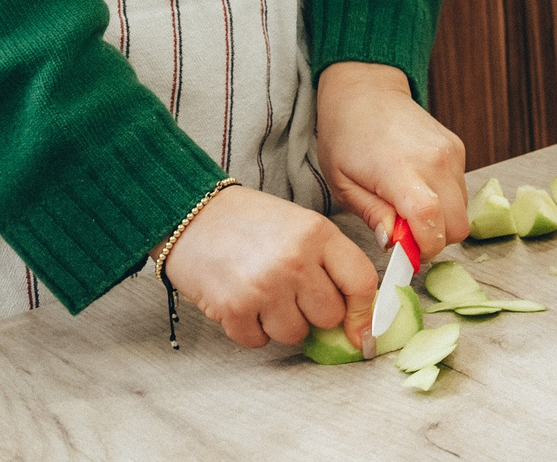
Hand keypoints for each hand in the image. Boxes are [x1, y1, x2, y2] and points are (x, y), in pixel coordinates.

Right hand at [161, 183, 376, 349]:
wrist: (192, 215)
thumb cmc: (251, 222)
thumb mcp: (302, 226)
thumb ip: (329, 262)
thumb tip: (354, 314)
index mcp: (319, 233)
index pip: (361, 282)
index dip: (364, 311)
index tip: (360, 329)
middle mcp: (296, 261)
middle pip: (330, 315)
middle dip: (315, 314)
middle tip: (295, 296)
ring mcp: (265, 286)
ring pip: (295, 334)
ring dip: (283, 324)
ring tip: (266, 296)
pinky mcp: (233, 309)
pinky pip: (258, 342)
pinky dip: (252, 331)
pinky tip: (244, 305)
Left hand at [313, 60, 468, 261]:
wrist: (367, 91)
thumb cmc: (346, 137)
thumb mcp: (343, 183)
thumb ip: (372, 215)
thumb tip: (393, 244)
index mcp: (401, 170)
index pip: (431, 221)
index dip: (423, 248)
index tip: (403, 253)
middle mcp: (436, 161)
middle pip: (457, 225)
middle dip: (434, 239)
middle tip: (404, 233)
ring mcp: (452, 153)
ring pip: (463, 210)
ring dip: (440, 220)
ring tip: (407, 208)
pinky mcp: (459, 149)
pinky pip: (461, 190)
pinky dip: (444, 200)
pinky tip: (417, 188)